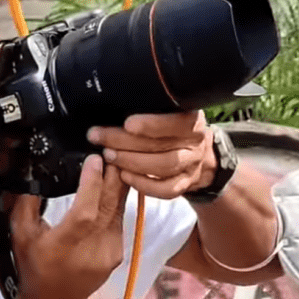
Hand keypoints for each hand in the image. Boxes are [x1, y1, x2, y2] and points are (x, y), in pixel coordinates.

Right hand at [10, 155, 130, 298]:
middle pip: (111, 204)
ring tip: (113, 160)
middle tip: (109, 149)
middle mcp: (93, 248)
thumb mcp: (20, 235)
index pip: (86, 209)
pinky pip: (120, 219)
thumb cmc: (34, 267)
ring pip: (120, 209)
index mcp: (67, 244)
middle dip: (112, 173)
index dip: (92, 182)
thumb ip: (26, 202)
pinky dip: (117, 199)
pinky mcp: (118, 253)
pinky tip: (113, 184)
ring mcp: (110, 251)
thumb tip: (32, 170)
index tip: (93, 158)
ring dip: (118, 183)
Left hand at [86, 110, 213, 200]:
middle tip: (101, 137)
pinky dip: (143, 184)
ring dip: (131, 162)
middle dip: (125, 141)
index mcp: (191, 121)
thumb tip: (116, 108)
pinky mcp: (184, 184)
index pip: (172, 122)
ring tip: (109, 156)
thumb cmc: (174, 128)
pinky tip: (124, 176)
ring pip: (162, 167)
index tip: (127, 124)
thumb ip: (150, 110)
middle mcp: (194, 143)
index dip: (150, 124)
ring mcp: (191, 166)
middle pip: (160, 145)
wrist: (197, 152)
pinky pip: (165, 190)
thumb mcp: (169, 111)